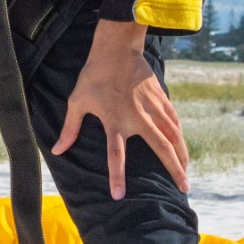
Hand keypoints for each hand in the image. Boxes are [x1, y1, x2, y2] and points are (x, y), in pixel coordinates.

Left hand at [51, 18, 189, 199]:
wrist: (117, 48)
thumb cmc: (94, 76)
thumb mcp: (77, 101)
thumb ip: (69, 128)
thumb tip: (57, 150)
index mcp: (115, 120)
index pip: (116, 154)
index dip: (116, 176)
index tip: (119, 195)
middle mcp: (137, 117)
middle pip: (161, 148)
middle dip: (174, 170)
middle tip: (183, 188)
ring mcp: (152, 108)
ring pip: (173, 136)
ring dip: (182, 155)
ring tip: (187, 173)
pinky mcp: (161, 99)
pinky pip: (174, 121)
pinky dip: (179, 136)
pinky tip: (182, 147)